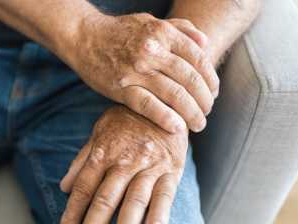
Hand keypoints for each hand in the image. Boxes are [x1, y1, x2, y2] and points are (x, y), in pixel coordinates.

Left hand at [58, 106, 187, 223]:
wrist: (163, 101)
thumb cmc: (126, 121)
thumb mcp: (99, 132)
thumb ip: (82, 160)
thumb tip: (64, 187)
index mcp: (103, 153)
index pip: (83, 189)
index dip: (72, 215)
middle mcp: (123, 161)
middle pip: (104, 199)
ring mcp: (148, 165)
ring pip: (134, 200)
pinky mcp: (172, 169)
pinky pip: (166, 193)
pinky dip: (160, 213)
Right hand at [65, 13, 219, 132]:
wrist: (84, 37)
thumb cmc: (120, 31)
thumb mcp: (151, 21)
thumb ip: (180, 29)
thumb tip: (204, 42)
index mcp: (163, 33)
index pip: (199, 59)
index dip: (211, 80)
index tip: (213, 93)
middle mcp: (152, 51)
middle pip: (190, 79)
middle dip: (204, 100)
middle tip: (207, 113)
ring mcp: (136, 70)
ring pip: (174, 95)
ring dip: (191, 113)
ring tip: (199, 125)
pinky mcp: (121, 88)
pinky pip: (148, 106)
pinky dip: (166, 118)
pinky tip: (177, 128)